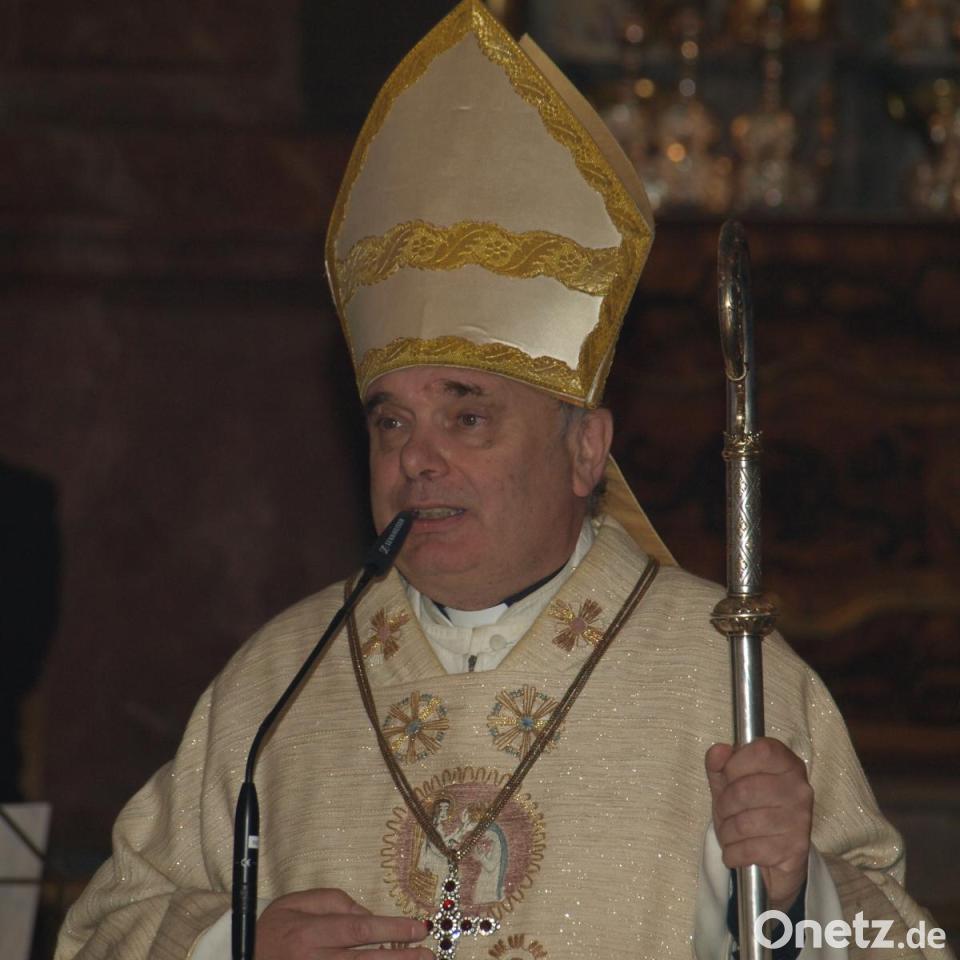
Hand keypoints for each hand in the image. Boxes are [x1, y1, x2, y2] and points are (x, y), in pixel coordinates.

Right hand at [255, 887, 430, 959]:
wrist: (240, 956)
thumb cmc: (273, 928)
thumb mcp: (297, 902)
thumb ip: (334, 901)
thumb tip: (368, 915)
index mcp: (310, 932)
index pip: (360, 929)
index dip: (392, 928)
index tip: (418, 927)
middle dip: (401, 958)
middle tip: (429, 954)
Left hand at [705, 737, 813, 911]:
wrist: (773, 857)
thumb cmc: (749, 810)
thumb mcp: (729, 782)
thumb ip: (719, 763)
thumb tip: (718, 751)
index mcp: (787, 763)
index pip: (761, 752)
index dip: (735, 764)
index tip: (728, 776)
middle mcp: (799, 788)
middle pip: (745, 790)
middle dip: (724, 804)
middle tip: (724, 812)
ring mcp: (800, 819)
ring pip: (744, 823)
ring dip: (727, 832)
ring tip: (730, 832)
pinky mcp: (796, 849)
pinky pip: (750, 849)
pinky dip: (733, 852)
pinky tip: (737, 851)